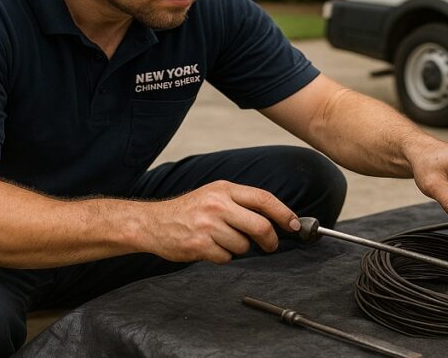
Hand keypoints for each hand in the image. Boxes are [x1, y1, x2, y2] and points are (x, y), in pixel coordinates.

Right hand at [137, 180, 299, 263]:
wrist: (153, 223)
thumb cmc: (189, 210)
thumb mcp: (215, 195)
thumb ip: (241, 202)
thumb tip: (275, 218)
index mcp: (224, 189)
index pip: (263, 198)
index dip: (283, 213)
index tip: (294, 225)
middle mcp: (217, 205)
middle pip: (260, 225)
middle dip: (270, 240)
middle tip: (270, 245)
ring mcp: (208, 225)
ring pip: (243, 245)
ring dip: (238, 248)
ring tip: (221, 240)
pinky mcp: (199, 245)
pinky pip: (226, 257)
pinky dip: (222, 257)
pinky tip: (209, 248)